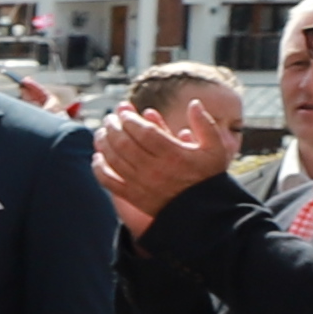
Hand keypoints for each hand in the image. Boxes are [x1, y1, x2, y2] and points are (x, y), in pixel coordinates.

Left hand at [95, 99, 233, 230]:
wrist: (203, 211)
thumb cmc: (208, 176)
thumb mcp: (215, 148)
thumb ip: (205, 124)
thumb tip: (193, 103)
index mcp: (174, 154)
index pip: (144, 132)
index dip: (130, 120)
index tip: (124, 112)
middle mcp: (155, 169)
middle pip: (124, 143)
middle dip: (113, 128)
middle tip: (109, 119)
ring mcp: (142, 184)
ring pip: (114, 160)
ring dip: (103, 144)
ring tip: (101, 133)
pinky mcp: (134, 197)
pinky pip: (109, 182)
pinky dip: (99, 169)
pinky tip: (97, 158)